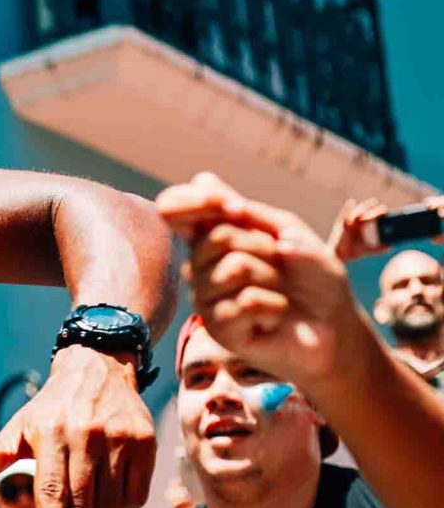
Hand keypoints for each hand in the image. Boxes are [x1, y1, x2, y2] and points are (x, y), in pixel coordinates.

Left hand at [0, 345, 154, 507]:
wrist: (98, 369)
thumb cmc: (50, 411)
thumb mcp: (18, 428)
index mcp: (50, 433)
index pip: (51, 493)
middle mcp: (87, 435)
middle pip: (81, 507)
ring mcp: (120, 439)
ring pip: (110, 507)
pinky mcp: (146, 443)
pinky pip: (135, 498)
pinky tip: (107, 505)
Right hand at [159, 173, 368, 387]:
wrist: (334, 325)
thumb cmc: (313, 279)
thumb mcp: (289, 232)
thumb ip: (248, 211)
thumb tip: (202, 178)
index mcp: (213, 238)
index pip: (173, 209)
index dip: (194, 201)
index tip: (231, 206)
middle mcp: (201, 266)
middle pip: (218, 236)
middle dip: (263, 247)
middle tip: (280, 267)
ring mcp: (205, 299)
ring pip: (235, 268)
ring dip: (273, 279)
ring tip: (279, 295)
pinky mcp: (218, 328)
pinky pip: (246, 301)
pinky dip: (274, 306)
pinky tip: (275, 318)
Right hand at [327, 197, 388, 260]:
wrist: (339, 257)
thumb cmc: (352, 253)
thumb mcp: (368, 250)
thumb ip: (379, 248)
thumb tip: (390, 246)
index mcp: (363, 224)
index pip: (375, 213)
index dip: (380, 212)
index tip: (385, 215)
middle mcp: (356, 220)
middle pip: (368, 208)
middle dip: (374, 211)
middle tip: (377, 215)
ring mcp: (348, 220)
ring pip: (357, 209)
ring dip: (362, 211)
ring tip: (365, 218)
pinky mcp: (340, 222)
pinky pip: (344, 212)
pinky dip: (348, 207)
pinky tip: (352, 201)